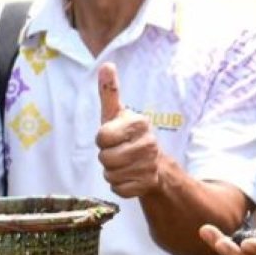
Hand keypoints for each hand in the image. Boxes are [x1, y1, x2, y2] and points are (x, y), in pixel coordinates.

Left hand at [94, 63, 164, 197]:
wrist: (153, 163)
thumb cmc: (127, 136)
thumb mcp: (116, 114)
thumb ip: (109, 92)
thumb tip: (106, 65)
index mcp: (139, 123)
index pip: (102, 136)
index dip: (102, 139)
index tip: (112, 136)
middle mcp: (149, 143)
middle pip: (105, 158)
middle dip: (106, 158)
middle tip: (118, 152)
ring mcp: (150, 165)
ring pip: (110, 175)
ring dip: (111, 172)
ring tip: (124, 164)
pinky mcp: (148, 184)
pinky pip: (118, 189)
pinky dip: (119, 186)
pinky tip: (130, 177)